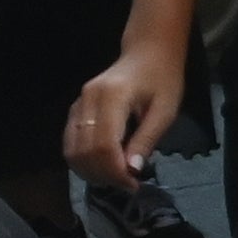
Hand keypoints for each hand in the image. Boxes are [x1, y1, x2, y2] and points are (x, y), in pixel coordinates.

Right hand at [63, 46, 178, 191]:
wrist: (147, 53)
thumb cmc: (162, 79)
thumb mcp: (166, 110)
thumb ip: (146, 139)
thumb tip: (131, 170)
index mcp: (112, 96)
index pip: (103, 145)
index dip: (114, 171)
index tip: (132, 184)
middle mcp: (88, 99)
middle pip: (83, 150)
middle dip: (102, 174)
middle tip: (126, 184)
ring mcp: (78, 103)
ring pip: (71, 149)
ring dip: (90, 170)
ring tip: (116, 177)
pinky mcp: (76, 108)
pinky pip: (71, 141)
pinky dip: (83, 159)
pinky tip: (104, 165)